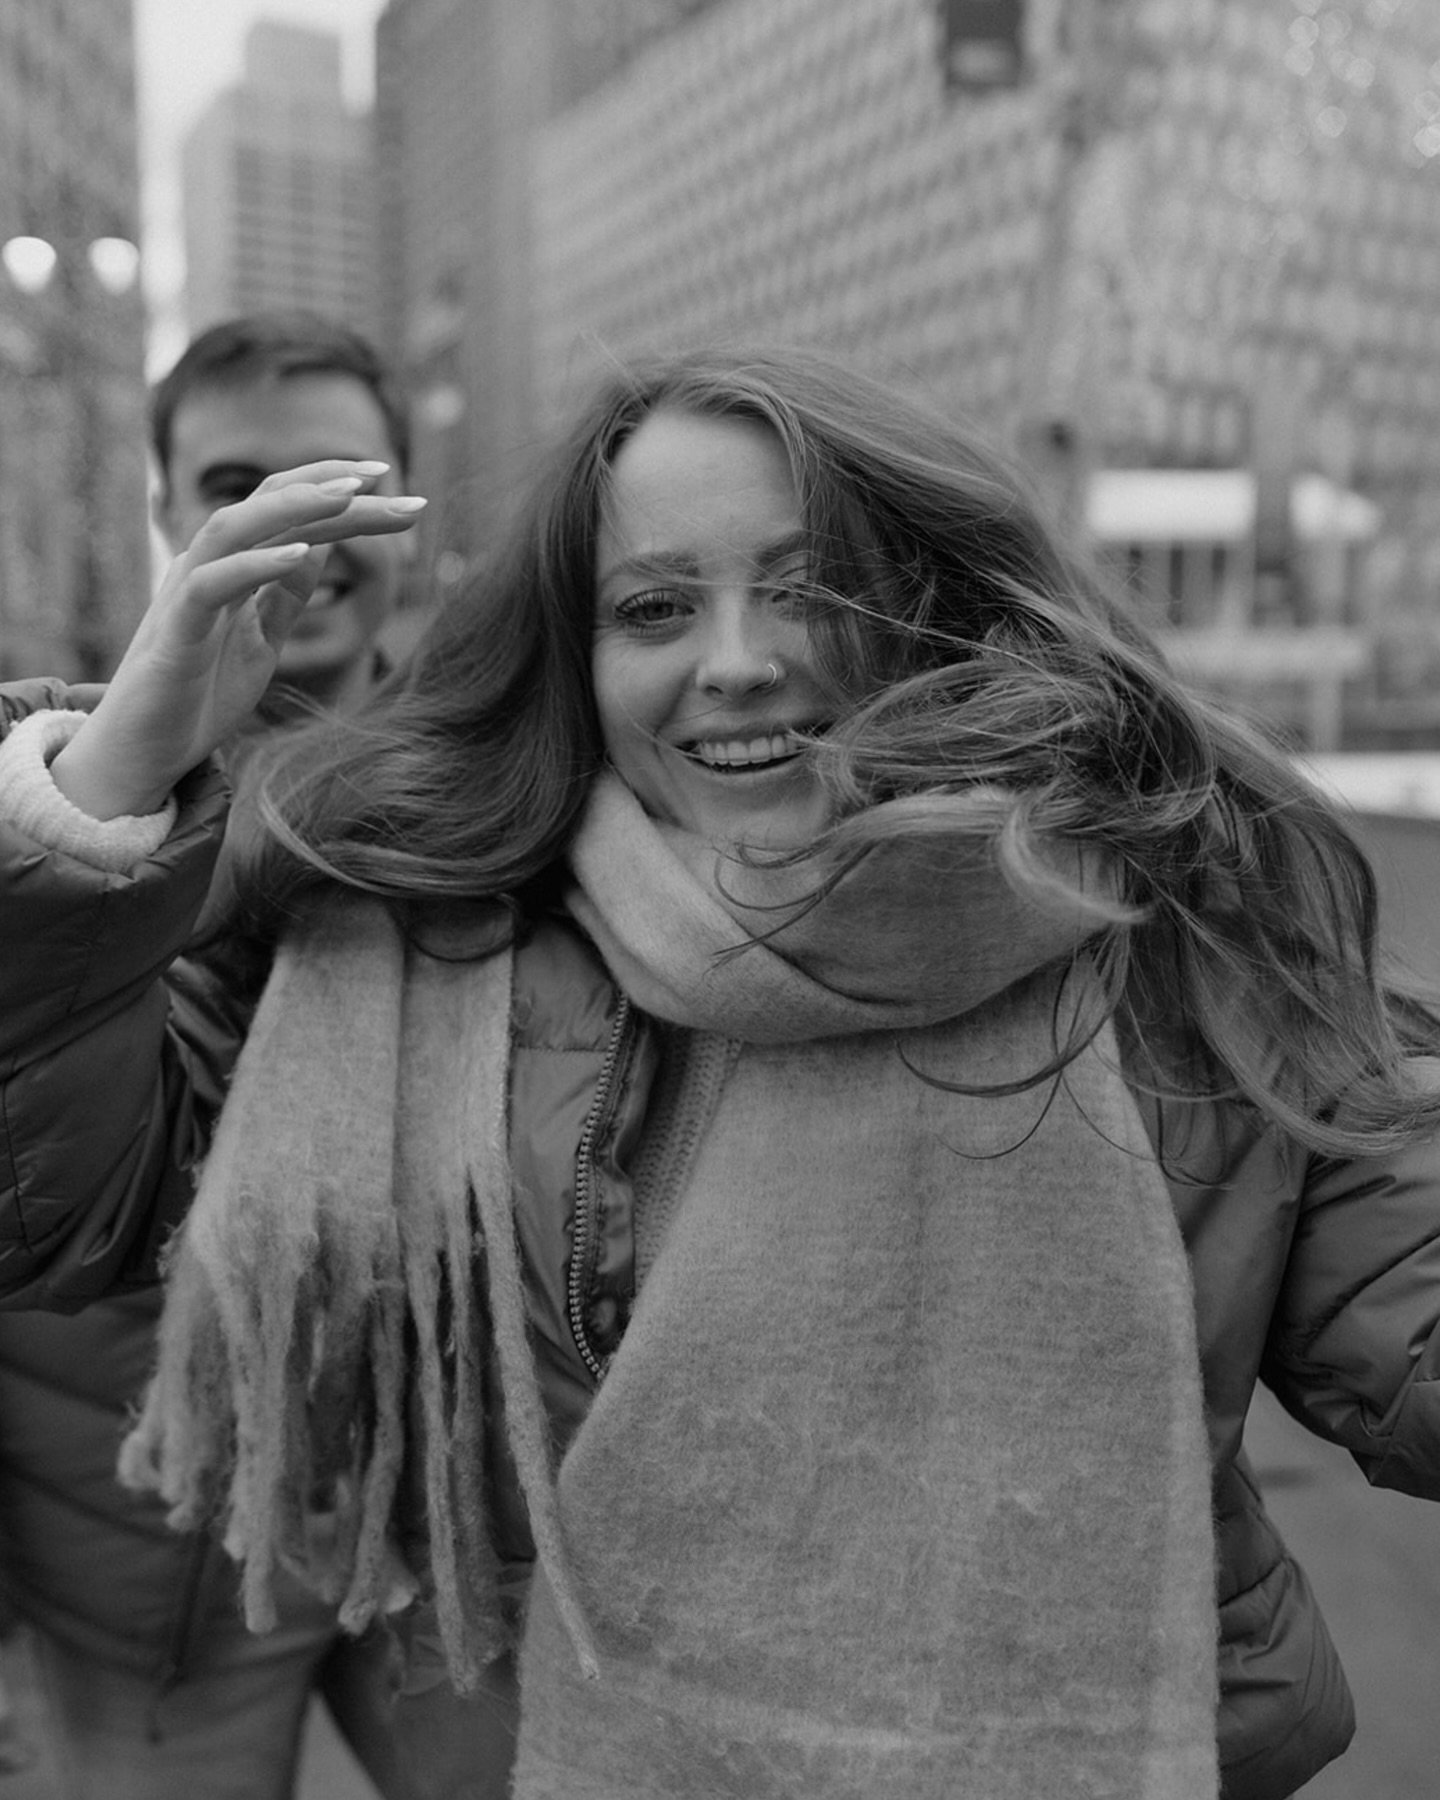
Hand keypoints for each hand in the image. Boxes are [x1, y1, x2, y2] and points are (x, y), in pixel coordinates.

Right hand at [51, 461, 425, 819]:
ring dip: (292, 505)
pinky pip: (211, 585)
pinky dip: (255, 565)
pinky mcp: (174, 631)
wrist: (145, 753)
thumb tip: (318, 546)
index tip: (397, 489)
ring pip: (233, 526)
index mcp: (232, 568)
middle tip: (388, 476)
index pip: (289, 515)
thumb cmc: (200, 696)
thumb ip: (286, 594)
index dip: (341, 497)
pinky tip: (300, 553)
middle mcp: (208, 567)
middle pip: (269, 506)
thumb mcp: (263, 640)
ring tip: (349, 495)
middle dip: (330, 487)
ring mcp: (187, 594)